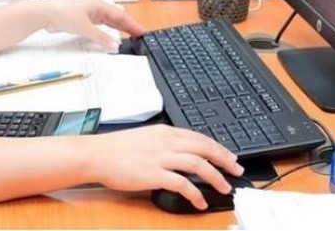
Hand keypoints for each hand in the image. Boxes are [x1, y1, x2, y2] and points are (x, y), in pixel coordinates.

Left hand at [39, 0, 145, 51]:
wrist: (45, 14)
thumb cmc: (64, 13)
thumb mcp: (85, 27)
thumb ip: (101, 38)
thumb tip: (115, 46)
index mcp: (99, 6)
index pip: (121, 16)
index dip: (133, 25)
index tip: (143, 32)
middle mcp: (96, 9)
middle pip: (116, 19)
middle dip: (127, 28)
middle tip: (139, 38)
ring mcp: (88, 16)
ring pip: (107, 24)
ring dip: (116, 31)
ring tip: (127, 40)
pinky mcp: (81, 23)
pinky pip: (98, 29)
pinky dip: (105, 35)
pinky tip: (107, 41)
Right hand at [84, 125, 244, 209]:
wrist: (97, 154)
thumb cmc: (117, 148)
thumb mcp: (146, 138)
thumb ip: (164, 143)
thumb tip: (182, 152)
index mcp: (165, 132)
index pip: (199, 137)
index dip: (218, 148)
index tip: (230, 157)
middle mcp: (166, 142)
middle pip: (204, 148)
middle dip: (225, 160)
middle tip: (237, 171)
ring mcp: (160, 157)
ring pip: (198, 164)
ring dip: (215, 177)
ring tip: (224, 187)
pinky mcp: (153, 174)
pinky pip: (182, 184)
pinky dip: (195, 193)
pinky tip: (199, 201)